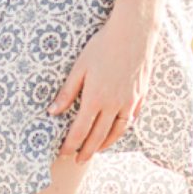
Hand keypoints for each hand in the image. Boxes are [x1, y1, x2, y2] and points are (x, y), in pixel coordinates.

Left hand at [50, 10, 155, 162]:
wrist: (133, 33)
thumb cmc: (102, 46)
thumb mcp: (80, 67)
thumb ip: (67, 92)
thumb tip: (52, 112)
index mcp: (95, 98)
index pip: (80, 131)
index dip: (70, 145)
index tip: (63, 152)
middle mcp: (113, 104)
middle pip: (98, 137)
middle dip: (86, 151)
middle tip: (77, 160)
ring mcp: (129, 102)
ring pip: (117, 132)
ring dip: (105, 144)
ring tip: (95, 151)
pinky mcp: (140, 96)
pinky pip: (131, 120)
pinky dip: (122, 130)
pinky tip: (116, 132)